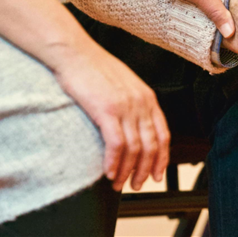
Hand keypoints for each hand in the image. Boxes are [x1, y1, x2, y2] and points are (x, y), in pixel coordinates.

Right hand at [47, 40, 169, 191]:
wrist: (74, 52)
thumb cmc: (93, 68)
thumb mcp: (123, 84)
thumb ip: (133, 104)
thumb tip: (133, 126)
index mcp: (148, 98)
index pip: (163, 135)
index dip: (161, 158)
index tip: (156, 174)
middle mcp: (141, 103)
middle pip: (151, 146)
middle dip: (144, 170)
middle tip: (135, 185)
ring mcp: (125, 106)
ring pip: (135, 149)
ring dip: (127, 171)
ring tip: (118, 183)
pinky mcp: (107, 109)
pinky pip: (116, 144)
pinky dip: (114, 162)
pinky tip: (108, 172)